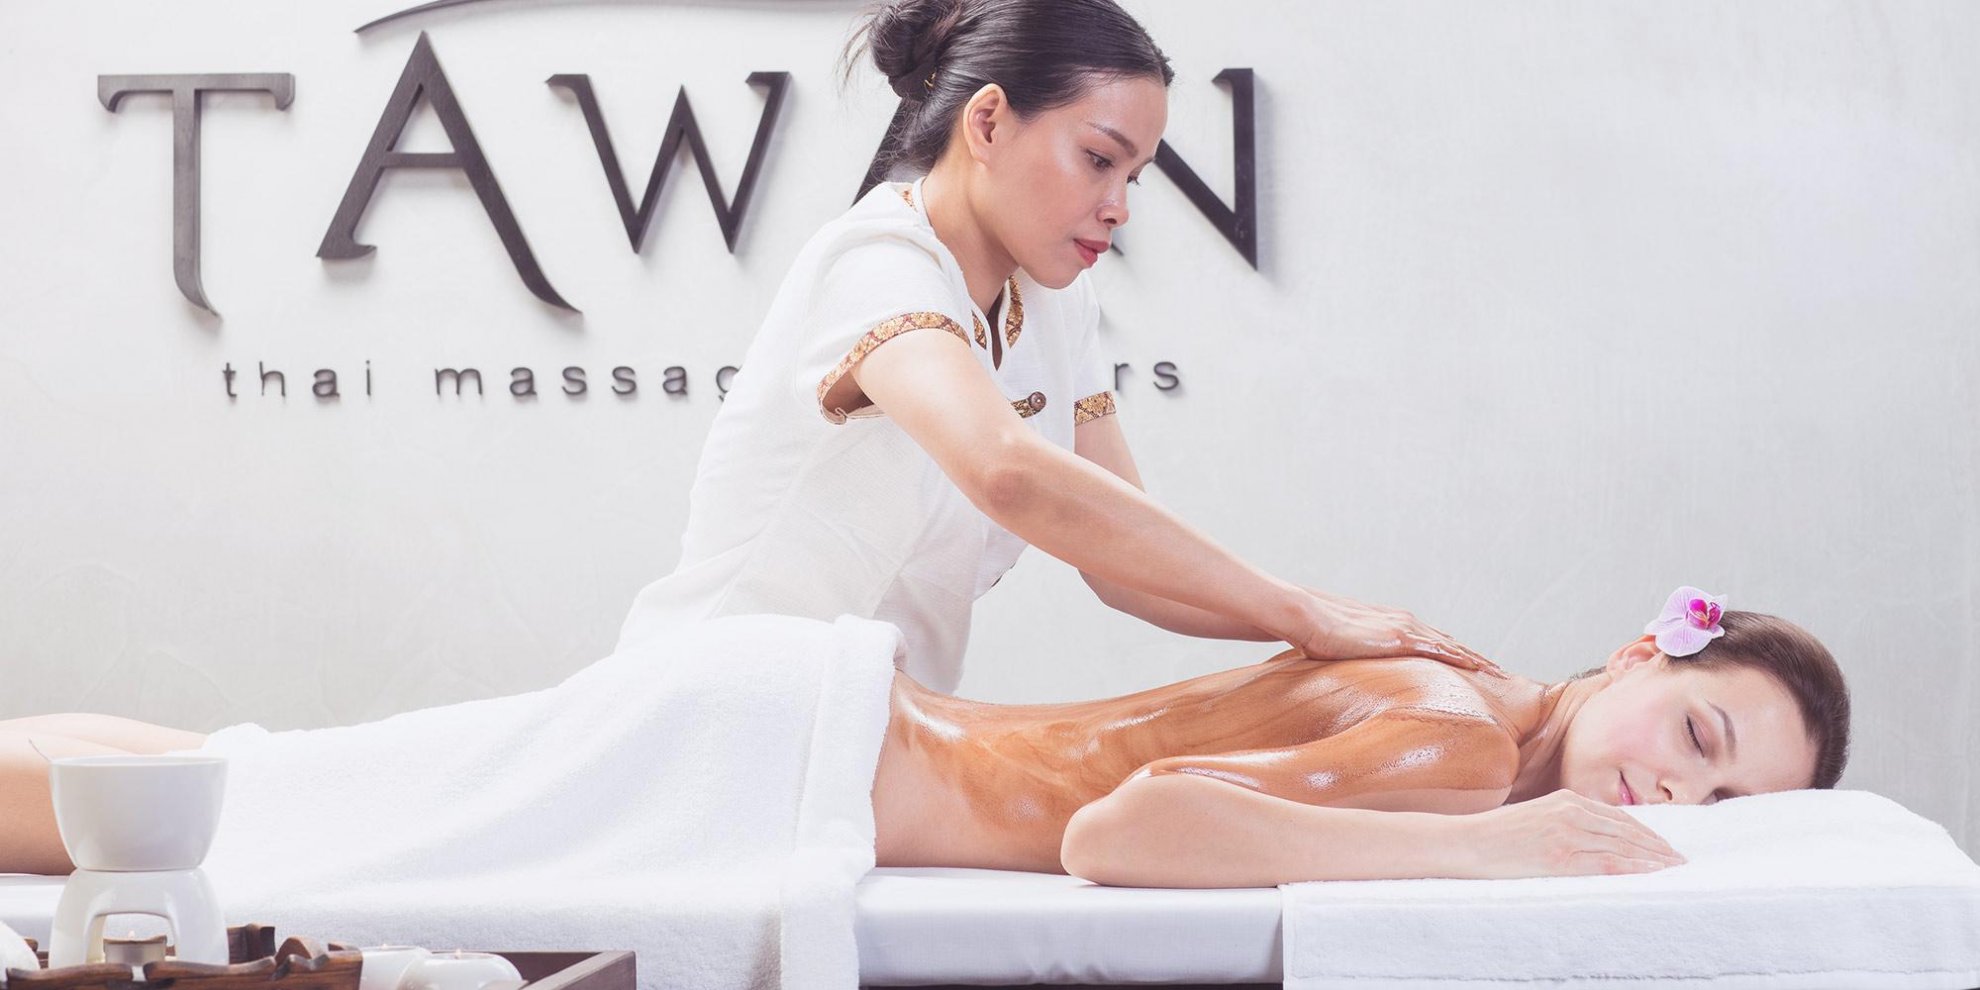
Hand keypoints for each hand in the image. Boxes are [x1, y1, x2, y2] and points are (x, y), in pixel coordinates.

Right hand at [1289, 587, 1507, 676]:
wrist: (1306, 617)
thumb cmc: (1317, 634)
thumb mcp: (1344, 650)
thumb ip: (1357, 661)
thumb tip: (1353, 681)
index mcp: (1395, 624)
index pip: (1434, 641)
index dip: (1456, 653)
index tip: (1475, 667)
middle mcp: (1407, 622)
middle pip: (1451, 642)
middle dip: (1476, 658)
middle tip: (1500, 675)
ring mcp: (1406, 628)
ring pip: (1453, 645)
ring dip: (1478, 659)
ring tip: (1500, 675)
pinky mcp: (1401, 638)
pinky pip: (1441, 650)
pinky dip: (1463, 658)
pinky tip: (1480, 669)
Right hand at [1451, 788, 1687, 878]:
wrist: (1467, 842)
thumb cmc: (1498, 835)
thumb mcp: (1537, 817)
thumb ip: (1566, 821)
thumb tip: (1594, 838)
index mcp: (1567, 800)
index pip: (1619, 818)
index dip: (1647, 833)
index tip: (1665, 847)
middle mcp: (1571, 811)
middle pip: (1626, 831)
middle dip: (1657, 847)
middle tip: (1680, 861)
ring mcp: (1567, 833)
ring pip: (1622, 847)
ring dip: (1652, 859)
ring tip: (1673, 869)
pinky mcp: (1560, 856)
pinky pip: (1606, 863)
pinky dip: (1632, 868)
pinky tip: (1650, 873)